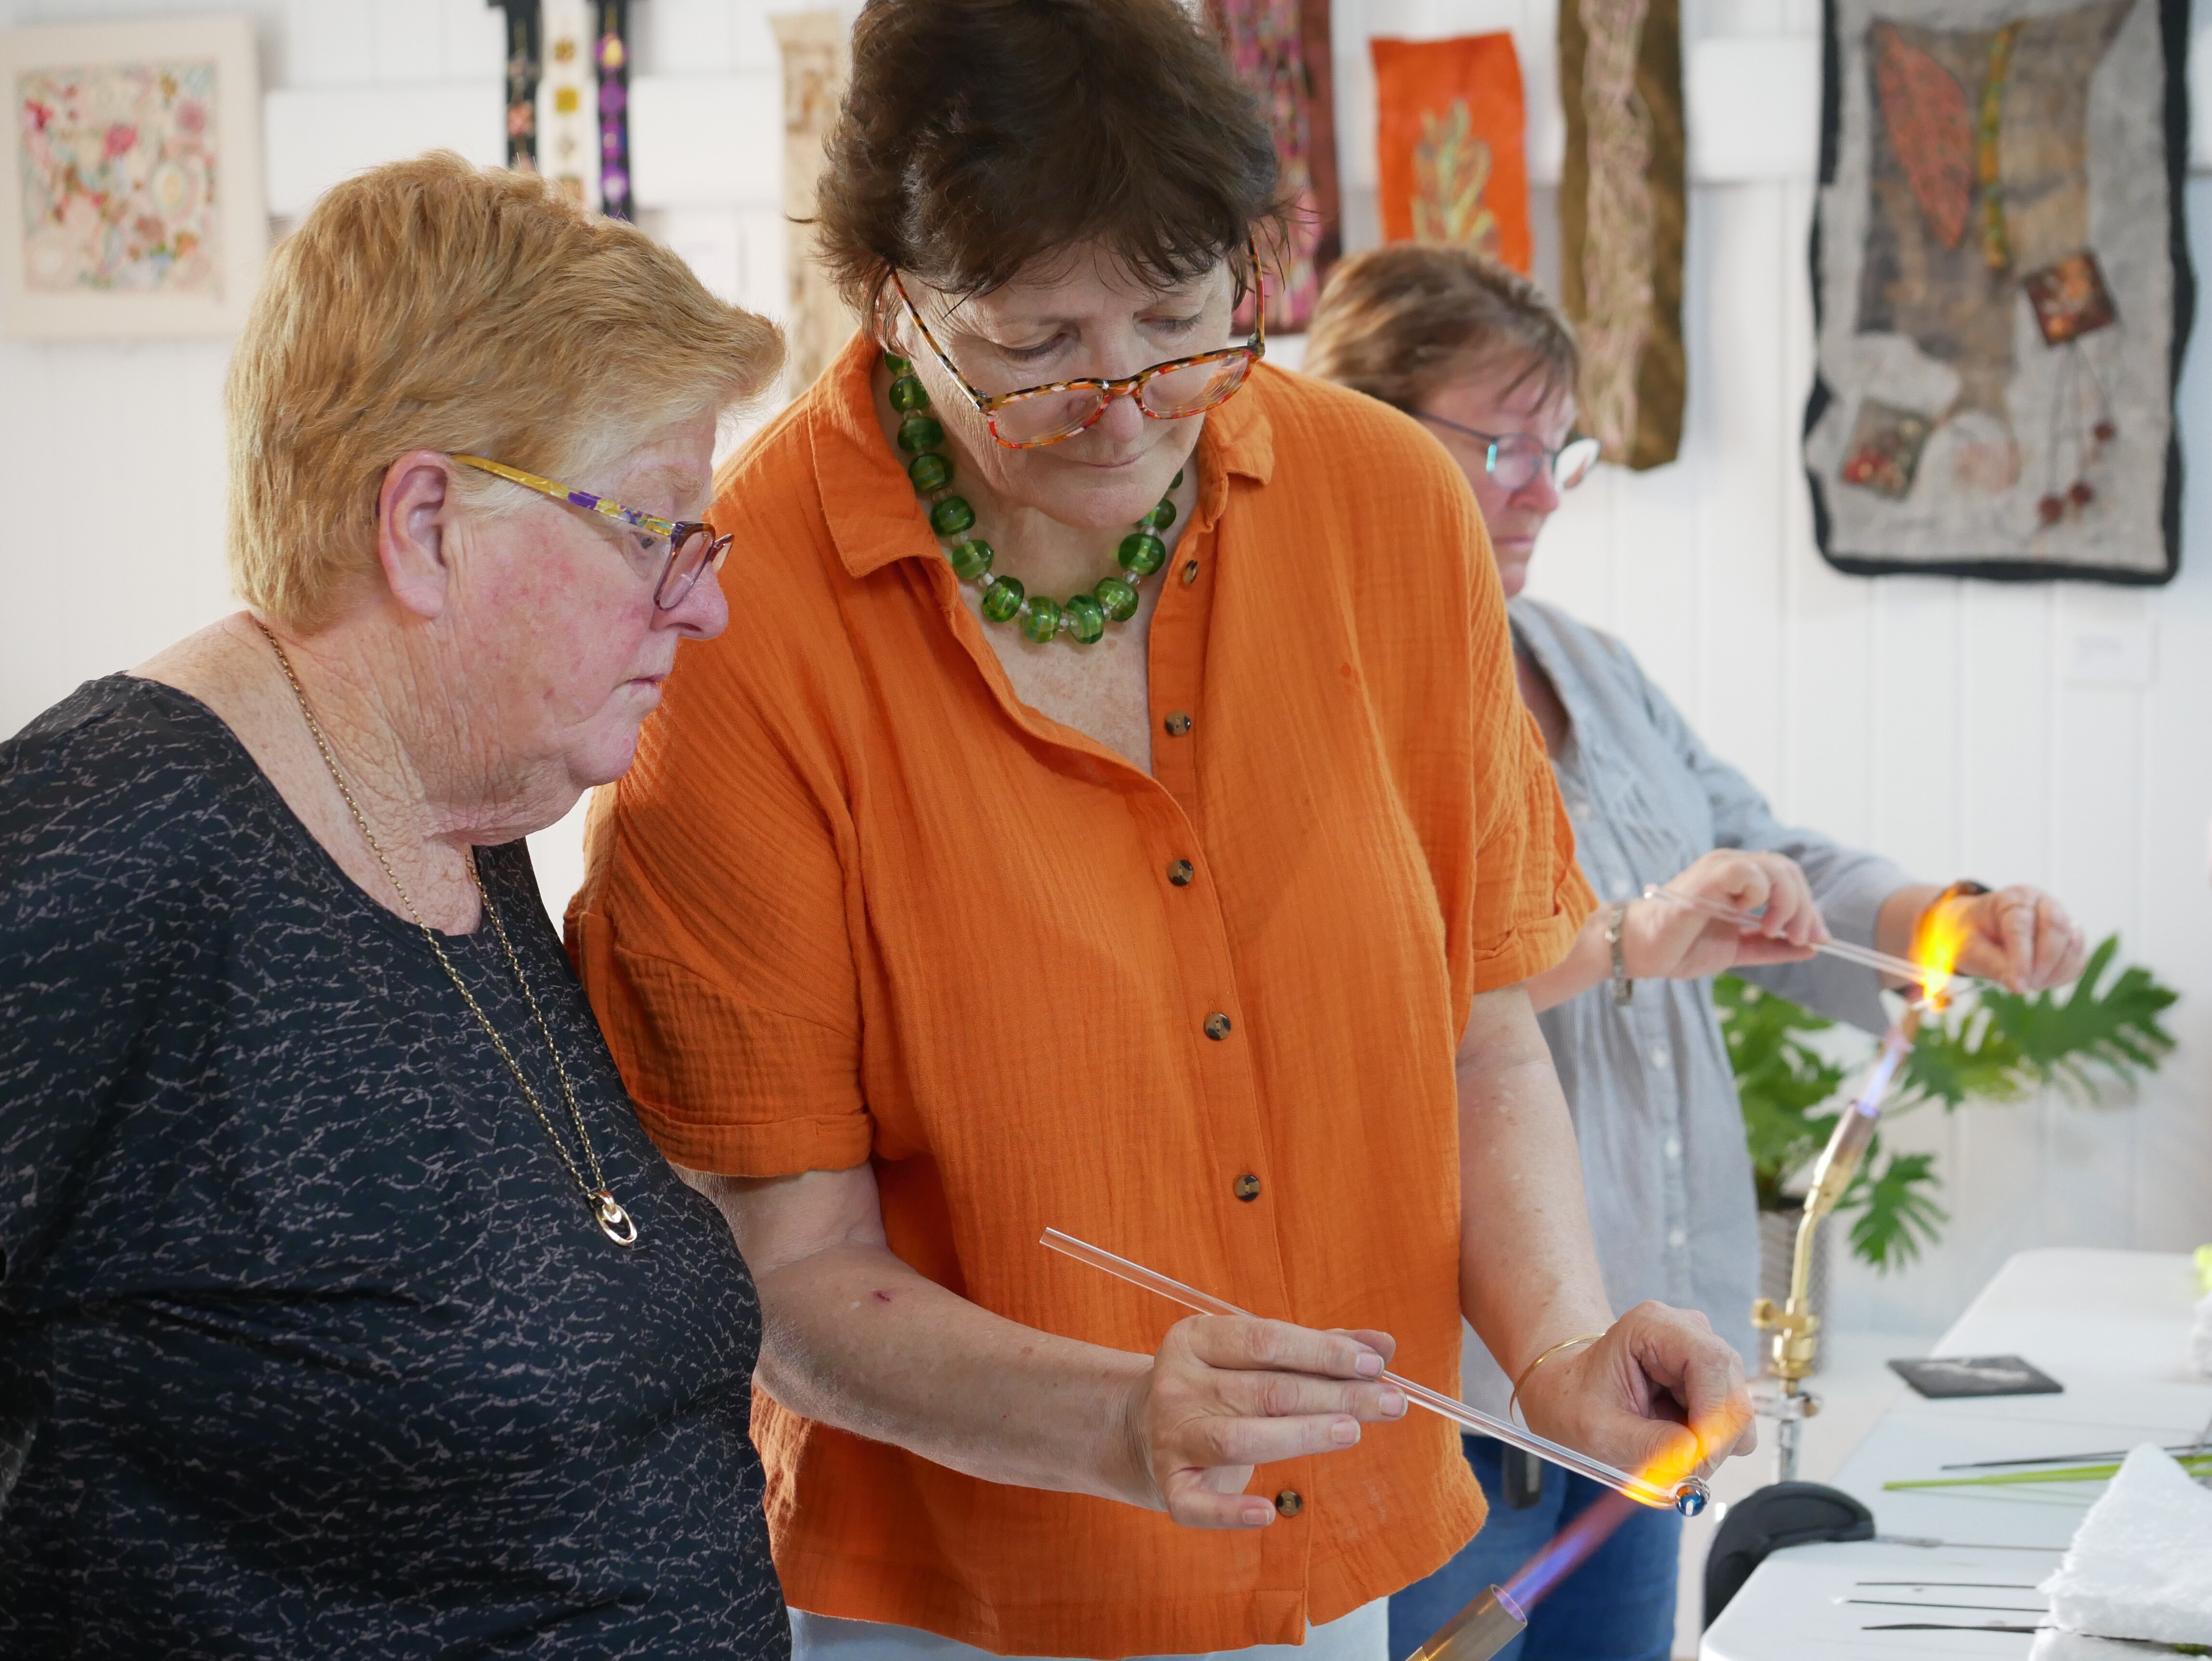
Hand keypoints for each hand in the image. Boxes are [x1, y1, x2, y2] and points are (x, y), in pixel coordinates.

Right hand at [1122, 1316, 1409, 1528]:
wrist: (1143, 1427)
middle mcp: (1176, 1383)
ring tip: (1353, 1432)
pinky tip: (1269, 1513)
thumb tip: (1383, 1343)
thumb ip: (1318, 1348)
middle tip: (1391, 1402)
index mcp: (1196, 1338)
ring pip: (1239, 1439)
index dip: (1323, 1351)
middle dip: (1336, 1395)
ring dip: (1302, 1436)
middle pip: (1266, 1390)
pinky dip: (1229, 1512)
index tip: (1375, 1364)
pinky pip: (1196, 1505)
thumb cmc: (1222, 1385)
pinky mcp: (1169, 1483)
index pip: (1266, 1340)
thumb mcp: (1258, 1356)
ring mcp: (1170, 1435)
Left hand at [1515, 1303, 1756, 1485]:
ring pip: (1736, 1411)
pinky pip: (1731, 1422)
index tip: (1697, 1459)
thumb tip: (1694, 1456)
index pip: (1709, 1361)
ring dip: (1710, 1445)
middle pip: (1731, 1389)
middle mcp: (1688, 1331)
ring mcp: (1705, 1354)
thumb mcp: (1598, 1430)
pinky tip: (1675, 1437)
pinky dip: (1710, 1443)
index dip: (1714, 1414)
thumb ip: (1647, 1444)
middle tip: (1681, 1471)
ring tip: (1665, 1450)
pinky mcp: (1714, 1380)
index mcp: (1653, 1326)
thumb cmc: (1577, 1402)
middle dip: (1713, 1441)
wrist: (1572, 1395)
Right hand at [1626, 849, 1827, 980]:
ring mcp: (1718, 868)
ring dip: (1788, 902)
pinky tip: (1753, 917)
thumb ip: (1773, 947)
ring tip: (1778, 931)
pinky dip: (1760, 893)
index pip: (1789, 878)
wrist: (1641, 951)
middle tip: (1803, 938)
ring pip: (1774, 867)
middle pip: (1788, 871)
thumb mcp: (1739, 950)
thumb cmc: (1681, 947)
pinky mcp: (1706, 878)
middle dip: (1806, 907)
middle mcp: (1732, 866)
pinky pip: (1746, 871)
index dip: (1810, 907)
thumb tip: (1813, 948)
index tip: (1818, 939)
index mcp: (1740, 880)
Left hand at [1935, 885, 2086, 991]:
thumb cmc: (1972, 934)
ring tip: (2031, 983)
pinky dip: (2063, 975)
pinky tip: (2043, 980)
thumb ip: (1991, 964)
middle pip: (2055, 928)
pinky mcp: (2069, 938)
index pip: (2021, 926)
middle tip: (2026, 985)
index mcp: (2012, 899)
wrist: (1978, 927)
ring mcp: (2061, 918)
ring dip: (2054, 971)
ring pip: (2072, 943)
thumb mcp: (1968, 948)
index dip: (2021, 959)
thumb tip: (2018, 984)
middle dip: (2042, 963)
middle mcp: (2041, 903)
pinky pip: (2077, 958)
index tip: (2018, 986)